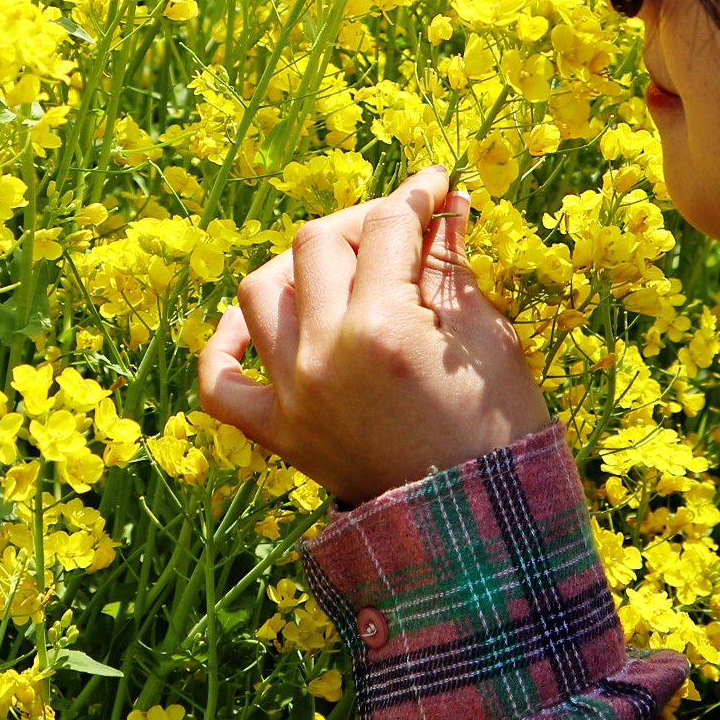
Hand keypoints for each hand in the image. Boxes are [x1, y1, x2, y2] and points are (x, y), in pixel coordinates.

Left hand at [195, 164, 552, 505]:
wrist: (477, 532)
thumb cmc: (499, 434)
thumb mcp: (489, 341)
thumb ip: (452, 267)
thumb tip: (446, 206)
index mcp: (383, 328)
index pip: (388, 225)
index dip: (417, 195)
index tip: (437, 187)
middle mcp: (324, 356)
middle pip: (316, 244)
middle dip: (362, 222)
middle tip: (400, 227)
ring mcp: (292, 396)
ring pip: (260, 293)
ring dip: (298, 267)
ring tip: (341, 269)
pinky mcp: (278, 434)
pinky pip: (219, 381)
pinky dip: (225, 345)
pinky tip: (250, 323)